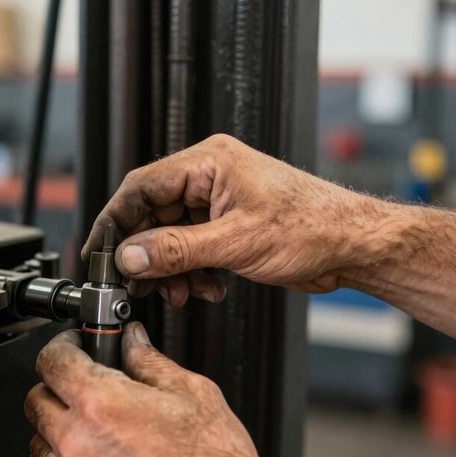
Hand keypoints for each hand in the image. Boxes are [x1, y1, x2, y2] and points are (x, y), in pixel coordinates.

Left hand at [23, 322, 287, 456]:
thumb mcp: (192, 394)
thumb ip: (149, 361)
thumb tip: (133, 342)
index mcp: (101, 403)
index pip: (51, 361)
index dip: (62, 347)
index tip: (73, 349)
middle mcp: (77, 443)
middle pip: (36, 400)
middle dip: (57, 387)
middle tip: (86, 388)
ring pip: (41, 443)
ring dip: (60, 431)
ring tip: (100, 433)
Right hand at [82, 133, 383, 306]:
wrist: (353, 246)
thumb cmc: (313, 226)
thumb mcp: (237, 242)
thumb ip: (176, 250)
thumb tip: (130, 256)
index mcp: (207, 163)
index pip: (141, 187)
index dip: (116, 222)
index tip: (102, 254)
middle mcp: (207, 178)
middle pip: (152, 216)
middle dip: (146, 255)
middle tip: (138, 285)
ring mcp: (216, 203)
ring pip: (169, 237)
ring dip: (170, 270)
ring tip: (180, 293)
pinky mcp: (226, 226)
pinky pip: (190, 249)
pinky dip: (190, 273)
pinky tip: (205, 288)